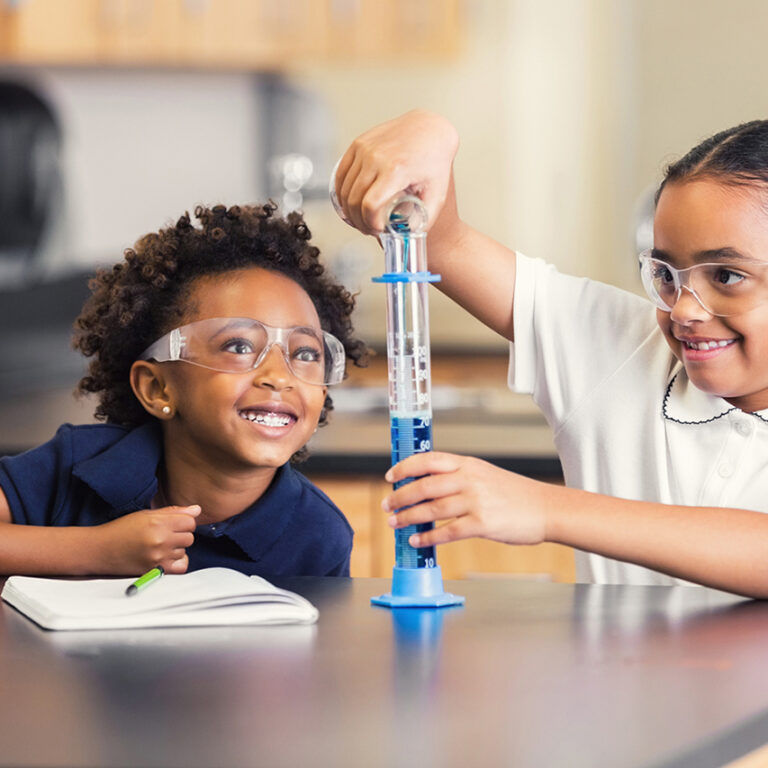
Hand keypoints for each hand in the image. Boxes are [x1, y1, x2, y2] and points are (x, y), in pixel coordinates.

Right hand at [97, 505, 200, 574]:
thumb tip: (197, 510)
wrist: (100, 550)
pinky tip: (166, 557)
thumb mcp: (146, 514)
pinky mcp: (155, 571)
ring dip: (176, 549)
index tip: (174, 524)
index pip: (190, 521)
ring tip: (159, 546)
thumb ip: (173, 512)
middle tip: (165, 535)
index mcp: (158, 522)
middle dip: (180, 535)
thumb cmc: (122, 529)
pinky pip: (181, 567)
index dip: (184, 522)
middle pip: (189, 537)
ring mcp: (158, 557)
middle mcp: (160, 540)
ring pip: (184, 551)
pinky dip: (177, 562)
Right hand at [334, 109, 458, 234]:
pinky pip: (341, 174)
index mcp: (396, 170)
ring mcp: (364, 149)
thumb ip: (424, 220)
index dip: (370, 223)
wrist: (430, 129)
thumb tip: (407, 238)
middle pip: (354, 200)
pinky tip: (350, 202)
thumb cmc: (434, 160)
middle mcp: (376, 157)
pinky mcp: (358, 144)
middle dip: (359, 221)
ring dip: (349, 210)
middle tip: (369, 229)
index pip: (370, 206)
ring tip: (361, 218)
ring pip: (345, 190)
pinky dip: (342, 193)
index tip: (378, 229)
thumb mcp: (437, 194)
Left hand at [382, 452, 550, 549]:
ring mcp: (476, 501)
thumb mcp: (485, 474)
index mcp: (468, 463)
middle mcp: (469, 479)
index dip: (405, 468)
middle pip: (424, 485)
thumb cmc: (516, 494)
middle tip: (387, 505)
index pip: (428, 460)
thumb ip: (459, 477)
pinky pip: (447, 531)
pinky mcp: (482, 524)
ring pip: (431, 508)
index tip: (390, 477)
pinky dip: (428, 537)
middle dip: (401, 496)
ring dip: (408, 517)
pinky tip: (417, 540)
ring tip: (395, 523)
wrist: (546, 509)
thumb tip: (427, 487)